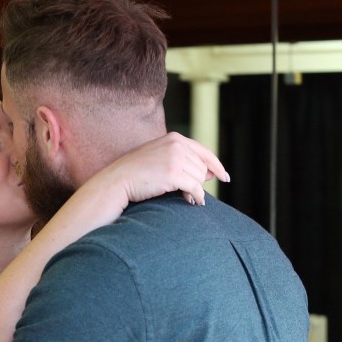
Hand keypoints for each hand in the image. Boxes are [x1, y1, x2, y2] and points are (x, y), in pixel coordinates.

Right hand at [107, 132, 229, 206]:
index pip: (204, 152)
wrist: (117, 181)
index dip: (216, 165)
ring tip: (186, 197)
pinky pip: (195, 188)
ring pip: (199, 178)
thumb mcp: (160, 159)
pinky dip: (197, 197)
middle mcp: (177, 145)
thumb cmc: (136, 173)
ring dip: (195, 190)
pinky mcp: (173, 174)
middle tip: (190, 193)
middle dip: (198, 182)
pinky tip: (194, 203)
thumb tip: (210, 173)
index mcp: (174, 138)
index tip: (224, 176)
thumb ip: (184, 161)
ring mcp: (175, 158)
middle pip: (202, 167)